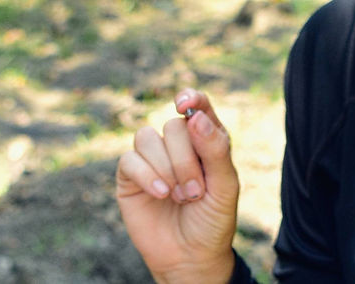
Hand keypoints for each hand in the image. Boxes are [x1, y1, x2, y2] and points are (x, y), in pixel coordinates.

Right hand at [117, 89, 238, 283]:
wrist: (191, 257)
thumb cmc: (213, 220)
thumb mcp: (225, 186)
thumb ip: (215, 150)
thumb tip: (194, 117)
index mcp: (205, 139)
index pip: (197, 106)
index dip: (191, 98)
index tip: (184, 104)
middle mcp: (177, 144)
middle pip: (173, 126)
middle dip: (186, 160)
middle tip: (196, 191)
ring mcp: (152, 158)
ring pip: (148, 137)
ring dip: (167, 169)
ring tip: (180, 196)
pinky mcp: (130, 176)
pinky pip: (129, 159)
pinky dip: (146, 176)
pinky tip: (161, 195)